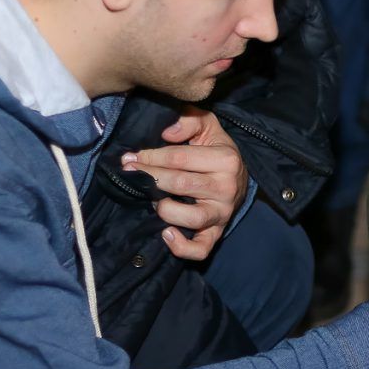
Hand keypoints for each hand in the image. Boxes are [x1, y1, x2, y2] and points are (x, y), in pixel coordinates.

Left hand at [122, 107, 247, 260]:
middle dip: (148, 176)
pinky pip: (200, 249)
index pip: (178, 158)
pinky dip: (181, 247)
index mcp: (226, 160)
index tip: (132, 156)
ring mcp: (222, 213)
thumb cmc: (215, 150)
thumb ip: (189, 120)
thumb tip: (167, 132)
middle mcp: (226, 188)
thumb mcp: (207, 127)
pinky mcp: (217, 232)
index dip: (150, 156)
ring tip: (152, 198)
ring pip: (190, 217)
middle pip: (179, 184)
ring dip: (163, 208)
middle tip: (130, 171)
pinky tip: (166, 234)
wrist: (238, 178)